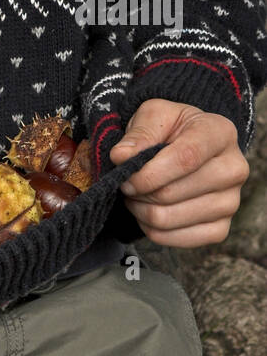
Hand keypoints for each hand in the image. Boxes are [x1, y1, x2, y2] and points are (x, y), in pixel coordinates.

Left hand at [108, 99, 248, 246]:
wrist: (187, 146)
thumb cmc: (171, 129)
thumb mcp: (154, 116)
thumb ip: (139, 134)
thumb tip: (121, 156)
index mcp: (220, 133)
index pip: (185, 158)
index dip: (149, 172)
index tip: (125, 176)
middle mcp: (234, 170)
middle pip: (174, 192)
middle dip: (139, 191)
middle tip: (126, 183)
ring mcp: (230, 203)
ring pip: (170, 218)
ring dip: (142, 210)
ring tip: (135, 195)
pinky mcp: (221, 229)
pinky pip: (177, 239)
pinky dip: (152, 229)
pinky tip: (148, 211)